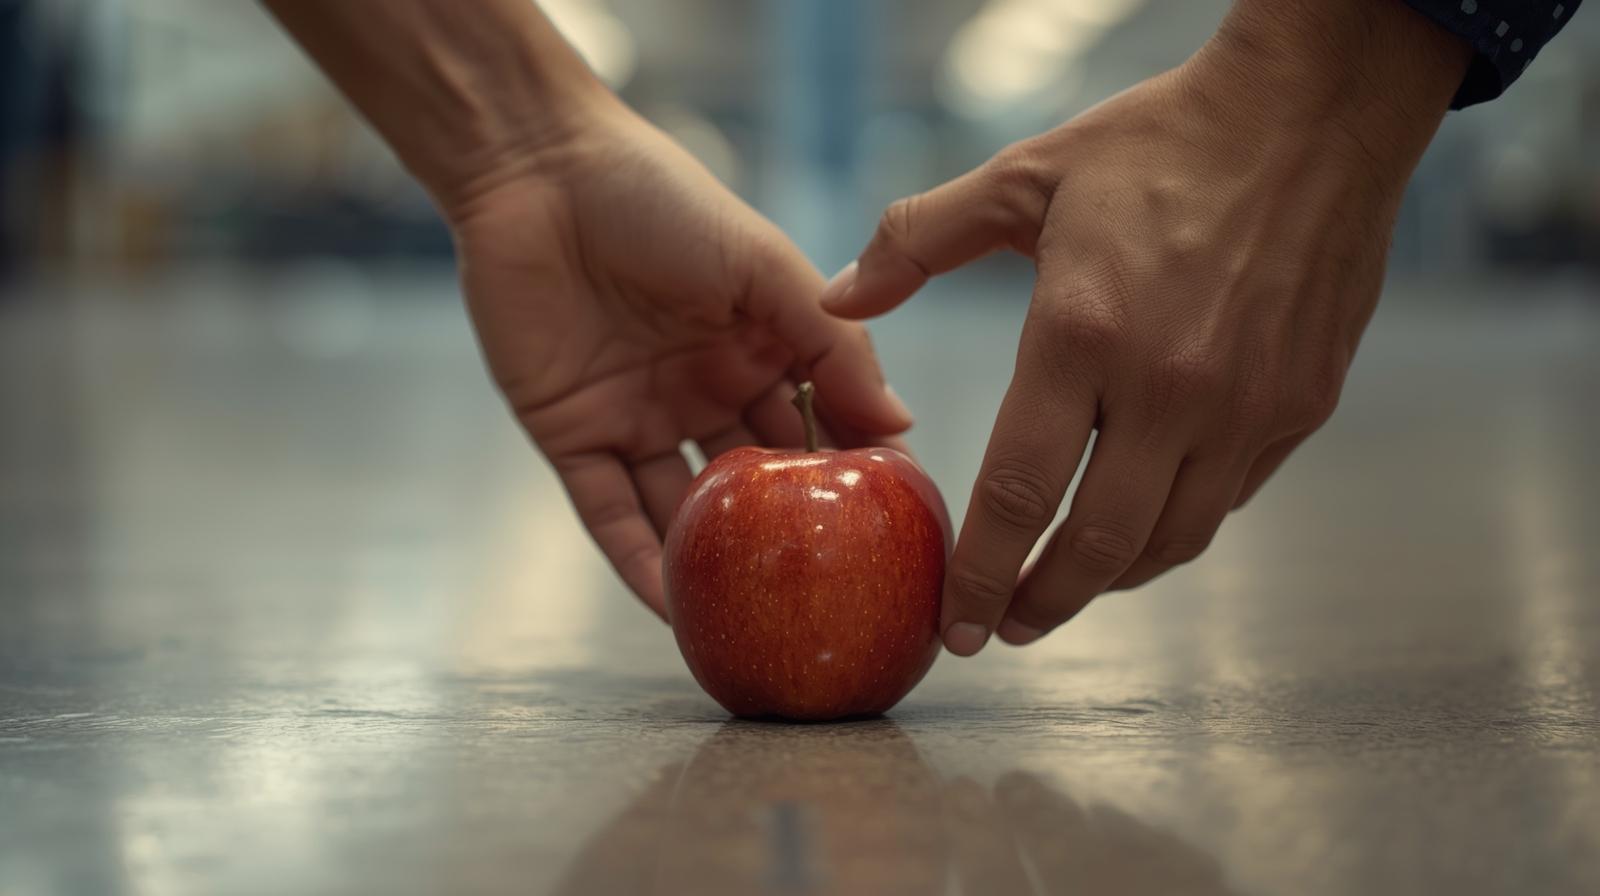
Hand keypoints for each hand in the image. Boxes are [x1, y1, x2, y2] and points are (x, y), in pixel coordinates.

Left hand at [450, 101, 911, 618]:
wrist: (538, 175)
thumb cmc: (661, 201)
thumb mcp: (764, 264)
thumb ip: (832, 342)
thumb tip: (902, 425)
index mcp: (760, 353)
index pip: (823, 431)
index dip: (860, 481)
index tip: (906, 538)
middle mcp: (708, 395)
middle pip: (760, 485)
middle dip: (794, 540)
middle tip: (840, 601)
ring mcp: (641, 421)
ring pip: (687, 512)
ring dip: (718, 566)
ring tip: (760, 627)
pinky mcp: (574, 438)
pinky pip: (610, 515)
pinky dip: (640, 562)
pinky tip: (676, 610)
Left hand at [823, 0, 1468, 652]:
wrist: (1313, 115)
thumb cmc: (1158, 143)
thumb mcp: (1024, 176)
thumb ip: (917, 241)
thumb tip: (836, 297)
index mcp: (1083, 332)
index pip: (1018, 491)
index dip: (980, 572)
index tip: (953, 623)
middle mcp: (1169, 387)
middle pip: (1096, 546)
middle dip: (1039, 604)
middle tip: (1001, 630)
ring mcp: (1245, 407)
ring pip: (1169, 542)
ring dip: (1107, 585)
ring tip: (1062, 593)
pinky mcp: (1299, 407)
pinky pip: (1226, 501)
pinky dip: (1171, 532)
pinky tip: (1135, 528)